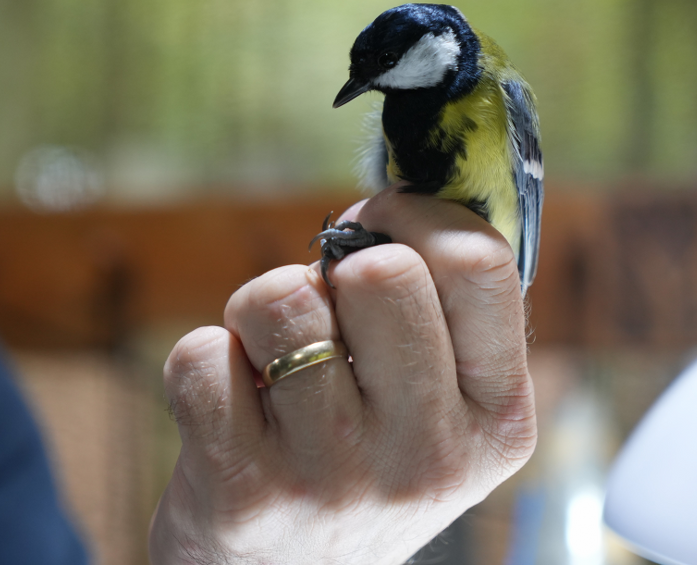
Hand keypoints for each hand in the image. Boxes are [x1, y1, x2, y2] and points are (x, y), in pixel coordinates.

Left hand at [149, 186, 536, 563]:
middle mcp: (428, 456)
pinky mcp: (246, 495)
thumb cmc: (361, 464)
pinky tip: (230, 407)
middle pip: (381, 272)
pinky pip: (200, 355)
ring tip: (270, 364)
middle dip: (333, 271)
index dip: (416, 217)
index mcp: (496, 419)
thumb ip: (431, 311)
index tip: (378, 228)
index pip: (480, 263)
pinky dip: (205, 360)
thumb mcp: (434, 408)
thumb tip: (378, 200)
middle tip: (321, 319)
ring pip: (279, 298)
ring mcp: (336, 478)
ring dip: (259, 311)